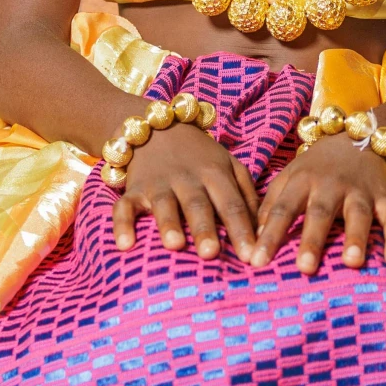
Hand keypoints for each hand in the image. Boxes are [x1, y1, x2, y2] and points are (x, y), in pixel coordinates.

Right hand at [109, 124, 258, 258]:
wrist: (157, 127)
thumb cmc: (201, 157)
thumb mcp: (230, 166)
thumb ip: (247, 196)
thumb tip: (262, 231)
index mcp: (215, 173)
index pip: (232, 204)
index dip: (241, 230)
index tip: (251, 257)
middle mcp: (187, 178)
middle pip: (198, 204)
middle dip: (205, 228)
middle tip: (212, 253)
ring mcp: (158, 183)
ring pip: (163, 204)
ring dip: (168, 223)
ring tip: (175, 245)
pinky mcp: (133, 189)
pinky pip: (124, 206)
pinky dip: (122, 225)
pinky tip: (125, 245)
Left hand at [249, 135, 385, 275]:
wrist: (357, 136)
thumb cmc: (316, 167)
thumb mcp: (289, 177)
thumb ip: (271, 206)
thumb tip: (253, 240)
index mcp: (303, 180)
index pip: (282, 209)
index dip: (270, 235)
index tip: (256, 261)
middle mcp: (331, 185)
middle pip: (320, 213)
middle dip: (313, 240)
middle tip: (304, 268)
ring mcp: (360, 191)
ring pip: (358, 214)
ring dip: (356, 237)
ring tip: (352, 262)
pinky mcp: (385, 196)